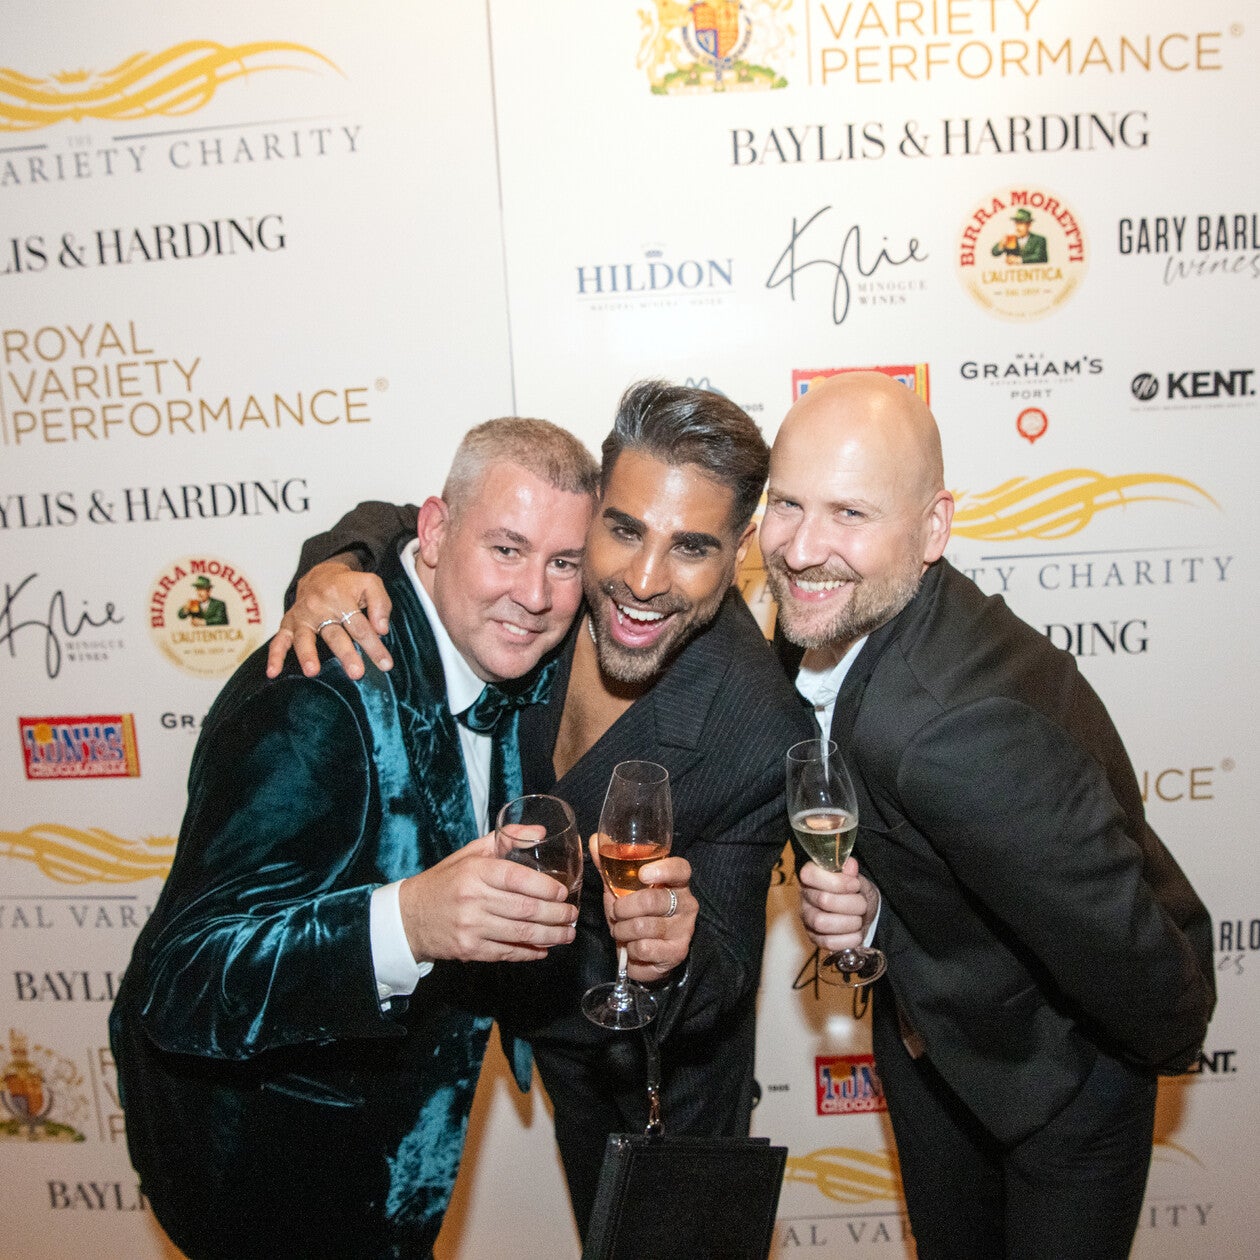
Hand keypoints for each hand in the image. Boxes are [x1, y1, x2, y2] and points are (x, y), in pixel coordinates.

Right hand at [265, 558, 393, 679]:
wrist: (320, 575)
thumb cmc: (349, 586)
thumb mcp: (370, 584)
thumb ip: (380, 604)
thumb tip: (382, 630)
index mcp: (342, 597)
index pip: (360, 626)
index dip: (374, 646)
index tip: (386, 665)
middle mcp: (320, 607)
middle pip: (335, 635)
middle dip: (346, 654)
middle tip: (356, 673)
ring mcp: (302, 616)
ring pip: (305, 638)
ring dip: (308, 655)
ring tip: (313, 671)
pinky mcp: (288, 623)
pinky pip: (279, 640)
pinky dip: (274, 655)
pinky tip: (273, 672)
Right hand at [397, 834, 577, 963]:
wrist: (409, 917)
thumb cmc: (446, 881)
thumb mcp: (471, 853)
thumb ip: (506, 839)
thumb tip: (540, 831)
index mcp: (475, 872)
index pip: (517, 878)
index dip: (545, 887)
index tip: (563, 892)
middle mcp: (473, 900)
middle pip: (524, 909)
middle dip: (556, 914)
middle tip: (572, 915)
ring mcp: (471, 927)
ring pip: (520, 934)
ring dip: (550, 936)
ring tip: (567, 934)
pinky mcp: (469, 950)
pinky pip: (506, 953)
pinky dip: (529, 952)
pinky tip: (544, 949)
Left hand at [592, 836, 696, 982]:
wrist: (650, 954)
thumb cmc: (636, 914)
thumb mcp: (622, 889)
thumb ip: (610, 866)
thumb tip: (594, 840)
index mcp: (676, 883)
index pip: (680, 869)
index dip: (663, 870)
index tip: (642, 875)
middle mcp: (686, 904)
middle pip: (653, 900)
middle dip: (623, 908)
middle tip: (616, 913)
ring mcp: (685, 929)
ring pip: (644, 926)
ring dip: (622, 930)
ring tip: (622, 931)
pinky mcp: (677, 952)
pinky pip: (645, 948)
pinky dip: (630, 949)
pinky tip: (633, 947)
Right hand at [798, 856, 878, 952]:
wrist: (861, 914)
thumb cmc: (855, 893)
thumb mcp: (856, 878)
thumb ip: (851, 872)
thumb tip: (850, 865)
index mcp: (811, 876)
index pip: (810, 874)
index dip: (836, 881)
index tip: (855, 885)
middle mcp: (805, 896)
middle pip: (824, 900)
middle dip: (851, 903)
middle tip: (863, 904)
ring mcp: (808, 918)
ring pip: (823, 923)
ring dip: (850, 922)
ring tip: (859, 919)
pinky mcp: (814, 938)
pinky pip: (828, 942)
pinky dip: (848, 939)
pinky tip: (856, 933)